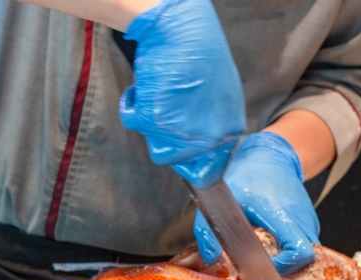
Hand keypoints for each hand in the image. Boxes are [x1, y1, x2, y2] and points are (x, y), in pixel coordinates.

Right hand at [119, 0, 245, 187]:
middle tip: (168, 109)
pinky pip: (132, 122)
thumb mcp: (221, 95)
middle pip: (178, 161)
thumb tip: (200, 149)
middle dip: (168, 138)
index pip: (208, 170)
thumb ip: (214, 125)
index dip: (190, 161)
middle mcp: (208, 137)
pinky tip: (141, 87)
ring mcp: (181, 132)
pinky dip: (131, 105)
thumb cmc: (200, 53)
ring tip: (159, 95)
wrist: (180, 28)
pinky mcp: (153, 120)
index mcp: (229, 131)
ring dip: (152, 124)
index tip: (181, 153)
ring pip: (156, 148)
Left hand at [193, 132, 320, 274]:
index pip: (300, 252)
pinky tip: (272, 243)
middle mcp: (302, 219)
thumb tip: (210, 257)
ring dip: (288, 260)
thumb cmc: (247, 176)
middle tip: (261, 266)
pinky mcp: (310, 223)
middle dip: (286, 269)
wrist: (271, 157)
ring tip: (266, 253)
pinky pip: (304, 245)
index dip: (284, 266)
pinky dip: (290, 251)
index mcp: (282, 214)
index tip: (264, 264)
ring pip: (307, 255)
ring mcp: (309, 221)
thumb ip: (208, 230)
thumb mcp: (219, 201)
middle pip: (306, 260)